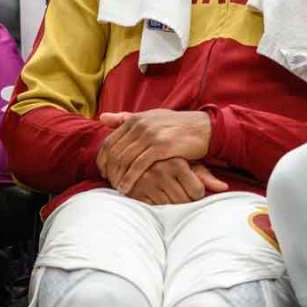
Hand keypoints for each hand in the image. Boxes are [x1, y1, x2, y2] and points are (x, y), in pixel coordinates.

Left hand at [96, 109, 212, 194]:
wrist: (204, 128)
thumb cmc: (176, 126)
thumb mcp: (151, 118)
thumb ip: (126, 118)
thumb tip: (102, 118)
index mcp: (136, 119)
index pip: (110, 140)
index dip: (102, 158)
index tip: (102, 171)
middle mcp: (140, 125)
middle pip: (114, 151)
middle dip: (108, 169)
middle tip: (107, 182)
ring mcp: (151, 135)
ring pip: (124, 159)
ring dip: (117, 176)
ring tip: (115, 187)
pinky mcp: (162, 146)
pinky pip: (139, 165)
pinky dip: (129, 179)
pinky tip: (126, 188)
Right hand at [124, 158, 228, 204]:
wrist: (136, 157)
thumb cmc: (170, 161)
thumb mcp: (188, 164)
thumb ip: (205, 176)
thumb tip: (224, 187)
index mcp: (176, 162)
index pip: (197, 191)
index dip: (196, 193)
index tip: (190, 186)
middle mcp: (161, 170)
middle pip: (185, 201)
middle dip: (185, 200)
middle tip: (179, 190)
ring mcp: (146, 182)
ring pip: (170, 207)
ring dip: (171, 204)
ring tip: (167, 192)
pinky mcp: (134, 192)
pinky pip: (154, 209)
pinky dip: (157, 206)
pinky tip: (156, 196)